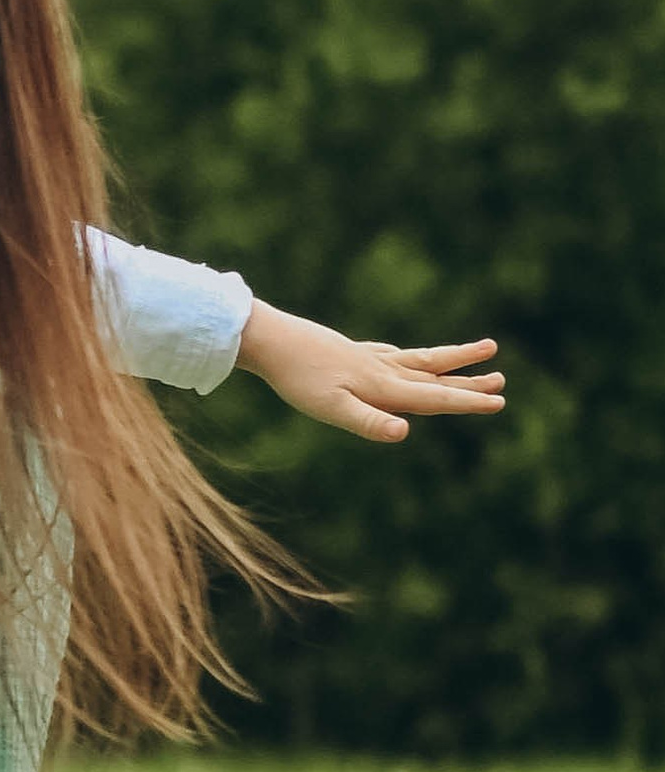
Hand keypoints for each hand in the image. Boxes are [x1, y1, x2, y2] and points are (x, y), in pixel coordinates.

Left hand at [235, 303, 504, 443]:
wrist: (270, 339)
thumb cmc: (298, 379)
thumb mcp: (332, 408)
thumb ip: (369, 422)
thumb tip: (406, 432)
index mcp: (383, 386)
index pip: (435, 397)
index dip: (468, 402)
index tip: (500, 402)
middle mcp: (383, 369)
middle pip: (435, 375)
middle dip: (468, 380)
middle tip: (502, 380)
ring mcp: (368, 357)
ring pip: (420, 360)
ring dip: (450, 360)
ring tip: (481, 349)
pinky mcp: (352, 351)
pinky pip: (394, 354)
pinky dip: (412, 357)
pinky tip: (407, 357)